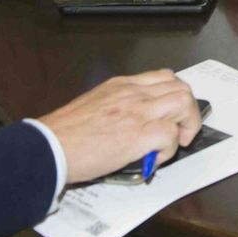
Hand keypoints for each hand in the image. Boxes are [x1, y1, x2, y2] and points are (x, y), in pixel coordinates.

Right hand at [37, 70, 201, 183]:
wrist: (48, 148)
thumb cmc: (65, 132)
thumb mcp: (96, 103)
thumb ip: (120, 105)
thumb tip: (136, 119)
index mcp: (122, 85)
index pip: (165, 77)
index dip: (176, 96)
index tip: (173, 113)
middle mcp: (133, 93)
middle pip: (182, 89)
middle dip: (188, 111)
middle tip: (180, 131)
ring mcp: (137, 112)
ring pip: (183, 104)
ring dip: (186, 126)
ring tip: (173, 143)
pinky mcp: (137, 136)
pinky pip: (170, 136)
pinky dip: (168, 149)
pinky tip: (153, 158)